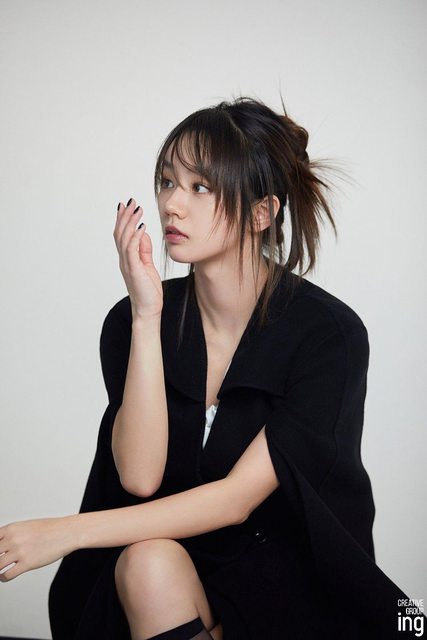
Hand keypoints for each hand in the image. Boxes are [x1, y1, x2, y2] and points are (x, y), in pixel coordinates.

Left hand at [0, 516, 76, 581]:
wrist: (66, 532)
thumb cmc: (50, 528)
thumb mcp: (27, 526)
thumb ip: (13, 534)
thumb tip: (3, 544)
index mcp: (12, 528)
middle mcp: (13, 539)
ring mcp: (20, 551)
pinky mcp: (27, 563)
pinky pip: (7, 575)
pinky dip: (3, 578)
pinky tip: (4, 576)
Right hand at [115, 198, 162, 319]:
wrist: (148, 310)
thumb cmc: (148, 290)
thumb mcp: (148, 265)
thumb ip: (144, 249)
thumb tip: (144, 233)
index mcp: (127, 258)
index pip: (122, 235)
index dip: (123, 219)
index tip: (126, 205)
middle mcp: (124, 260)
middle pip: (120, 233)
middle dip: (125, 216)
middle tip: (131, 201)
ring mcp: (128, 265)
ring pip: (124, 239)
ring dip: (130, 222)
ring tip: (137, 209)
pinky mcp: (134, 270)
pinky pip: (132, 250)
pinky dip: (136, 237)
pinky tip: (141, 227)